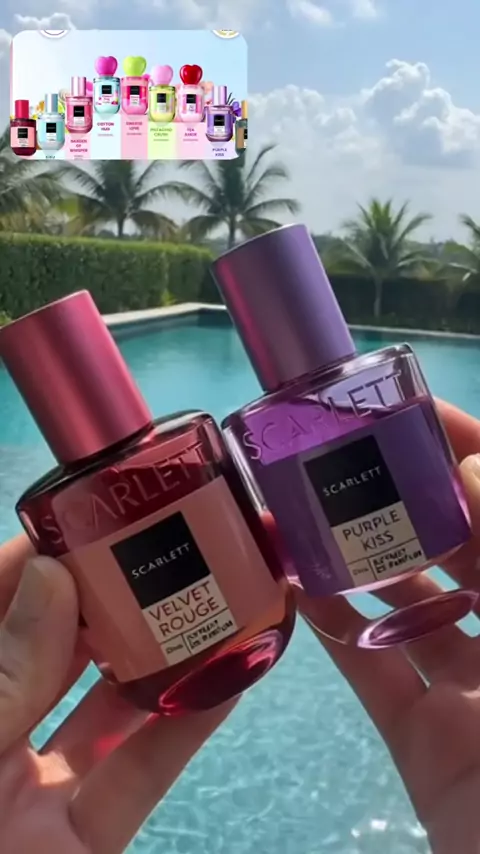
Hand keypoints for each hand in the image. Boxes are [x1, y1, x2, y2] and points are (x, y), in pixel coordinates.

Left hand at [0, 540, 235, 853]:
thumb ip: (4, 675)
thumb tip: (51, 574)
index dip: (32, 561)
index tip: (85, 518)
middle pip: (53, 652)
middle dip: (105, 597)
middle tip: (160, 546)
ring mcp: (36, 792)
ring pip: (105, 711)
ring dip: (157, 658)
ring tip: (205, 596)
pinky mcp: (85, 841)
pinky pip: (138, 779)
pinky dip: (183, 732)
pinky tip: (227, 680)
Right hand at [296, 400, 479, 852]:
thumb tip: (473, 466)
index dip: (468, 453)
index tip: (413, 412)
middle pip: (460, 548)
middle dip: (403, 498)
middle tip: (339, 454)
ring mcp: (474, 693)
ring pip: (411, 608)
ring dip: (361, 561)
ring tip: (306, 510)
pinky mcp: (425, 743)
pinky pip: (373, 676)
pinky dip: (336, 633)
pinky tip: (298, 587)